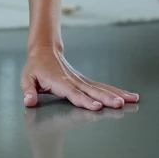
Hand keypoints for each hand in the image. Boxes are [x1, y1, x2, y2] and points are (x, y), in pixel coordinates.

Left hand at [21, 46, 138, 110]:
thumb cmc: (35, 67)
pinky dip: (116, 91)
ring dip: (117, 94)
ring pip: (101, 88)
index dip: (85, 100)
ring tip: (132, 99)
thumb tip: (28, 101)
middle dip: (107, 98)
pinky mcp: (85, 81)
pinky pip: (102, 87)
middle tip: (120, 104)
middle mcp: (74, 80)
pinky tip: (128, 96)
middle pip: (92, 91)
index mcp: (59, 81)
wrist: (44, 50)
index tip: (97, 107)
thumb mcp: (26, 78)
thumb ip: (28, 90)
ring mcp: (81, 80)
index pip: (74, 93)